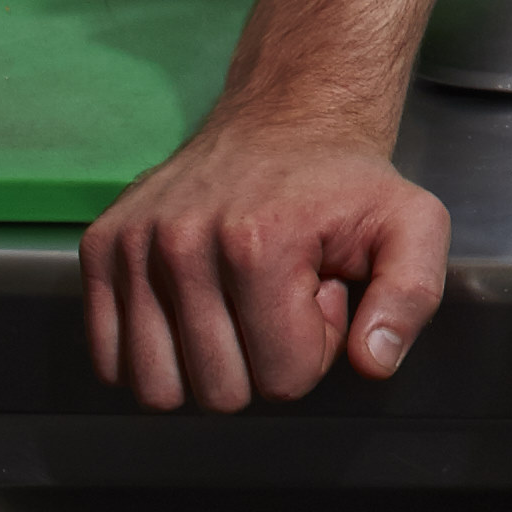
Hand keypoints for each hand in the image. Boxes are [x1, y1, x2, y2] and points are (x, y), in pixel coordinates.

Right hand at [78, 115, 451, 412]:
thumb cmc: (346, 185)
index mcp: (259, 243)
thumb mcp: (412, 226)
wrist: (287, 118)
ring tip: (240, 300)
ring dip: (208, 359)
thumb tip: (373, 362)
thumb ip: (411, 296)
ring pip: (158, 391)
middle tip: (281, 294)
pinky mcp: (100, 248)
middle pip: (220, 393)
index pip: (284, 380)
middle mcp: (181, 244)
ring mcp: (133, 246)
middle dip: (263, 357)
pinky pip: (109, 363)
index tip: (318, 291)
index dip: (315, 346)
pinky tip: (195, 303)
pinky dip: (156, 351)